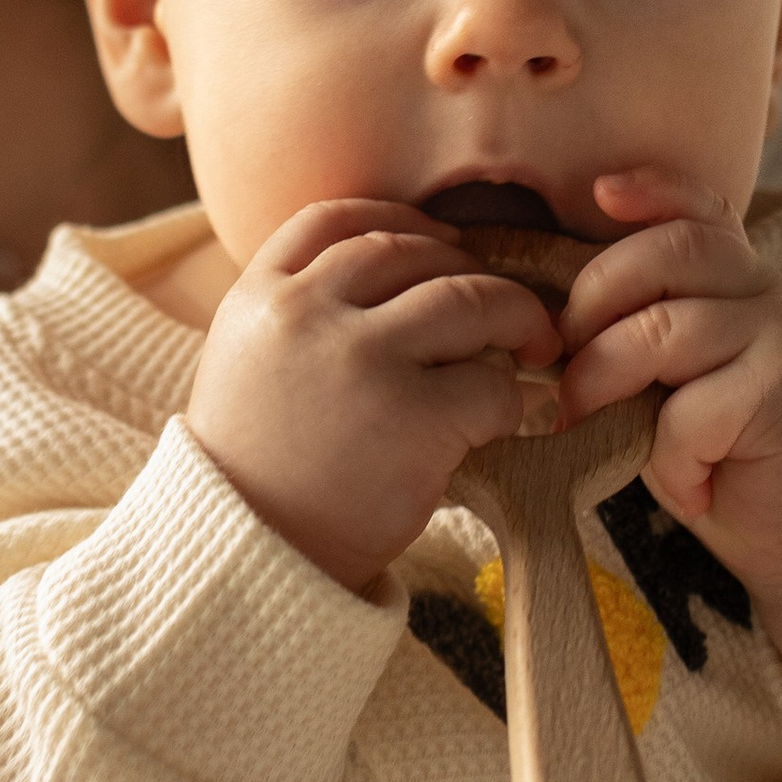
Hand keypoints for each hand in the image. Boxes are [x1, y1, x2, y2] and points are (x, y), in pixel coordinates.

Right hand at [186, 200, 561, 588]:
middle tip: (500, 307)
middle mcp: (304, 315)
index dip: (399, 222)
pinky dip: (512, 398)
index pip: (334, 219)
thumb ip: (301, 317)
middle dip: (468, 271)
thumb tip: (403, 277)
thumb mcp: (248, 369)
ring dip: (515, 318)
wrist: (251, 562)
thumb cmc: (260, 476)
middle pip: (410, 252)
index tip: (438, 243)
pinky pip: (493, 382)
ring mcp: (360, 362)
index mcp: (257, 299)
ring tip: (533, 346)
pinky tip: (503, 420)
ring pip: (469, 299)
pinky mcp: (414, 419)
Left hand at [555, 180, 781, 765]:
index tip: (599, 194)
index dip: (651, 189)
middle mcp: (763, 288)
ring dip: (605, 381)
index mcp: (733, 276)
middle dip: (590, 307)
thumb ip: (634, 334)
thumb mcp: (668, 382)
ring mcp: (781, 333)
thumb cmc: (719, 454)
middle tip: (560, 372)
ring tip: (589, 426)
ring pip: (665, 328)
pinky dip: (668, 458)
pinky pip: (693, 411)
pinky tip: (686, 489)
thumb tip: (543, 329)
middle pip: (664, 255)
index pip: (696, 208)